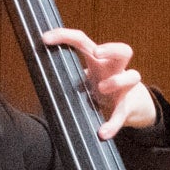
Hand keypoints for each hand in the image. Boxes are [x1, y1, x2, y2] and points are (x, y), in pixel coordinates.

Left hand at [43, 27, 158, 138]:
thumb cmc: (104, 87)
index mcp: (100, 60)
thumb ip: (66, 78)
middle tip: (96, 53)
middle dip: (110, 48)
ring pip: (132, 76)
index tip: (45, 38)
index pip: (83, 41)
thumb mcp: (86, 78)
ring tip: (100, 89)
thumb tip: (36, 84)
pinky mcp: (128, 106)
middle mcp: (116, 69)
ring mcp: (126, 87)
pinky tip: (102, 133)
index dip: (65, 36)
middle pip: (123, 50)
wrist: (133, 106)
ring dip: (116, 80)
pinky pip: (123, 114)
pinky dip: (113, 124)